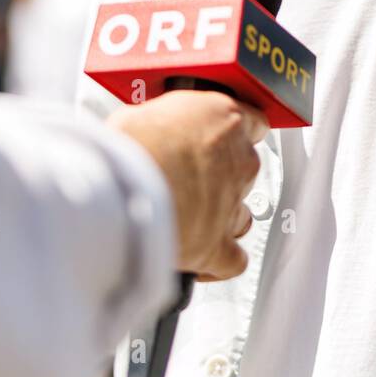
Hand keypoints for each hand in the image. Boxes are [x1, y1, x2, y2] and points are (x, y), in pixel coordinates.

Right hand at [107, 91, 268, 281]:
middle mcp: (238, 162)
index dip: (233, 133)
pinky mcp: (218, 247)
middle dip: (217, 177)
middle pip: (244, 170)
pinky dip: (219, 264)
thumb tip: (150, 132)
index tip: (218, 137)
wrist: (122, 189)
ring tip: (189, 219)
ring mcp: (232, 205)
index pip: (252, 122)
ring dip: (221, 218)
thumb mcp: (143, 113)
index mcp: (224, 120)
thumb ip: (163, 124)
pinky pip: (234, 261)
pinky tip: (198, 261)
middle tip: (183, 180)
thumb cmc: (130, 145)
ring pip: (242, 215)